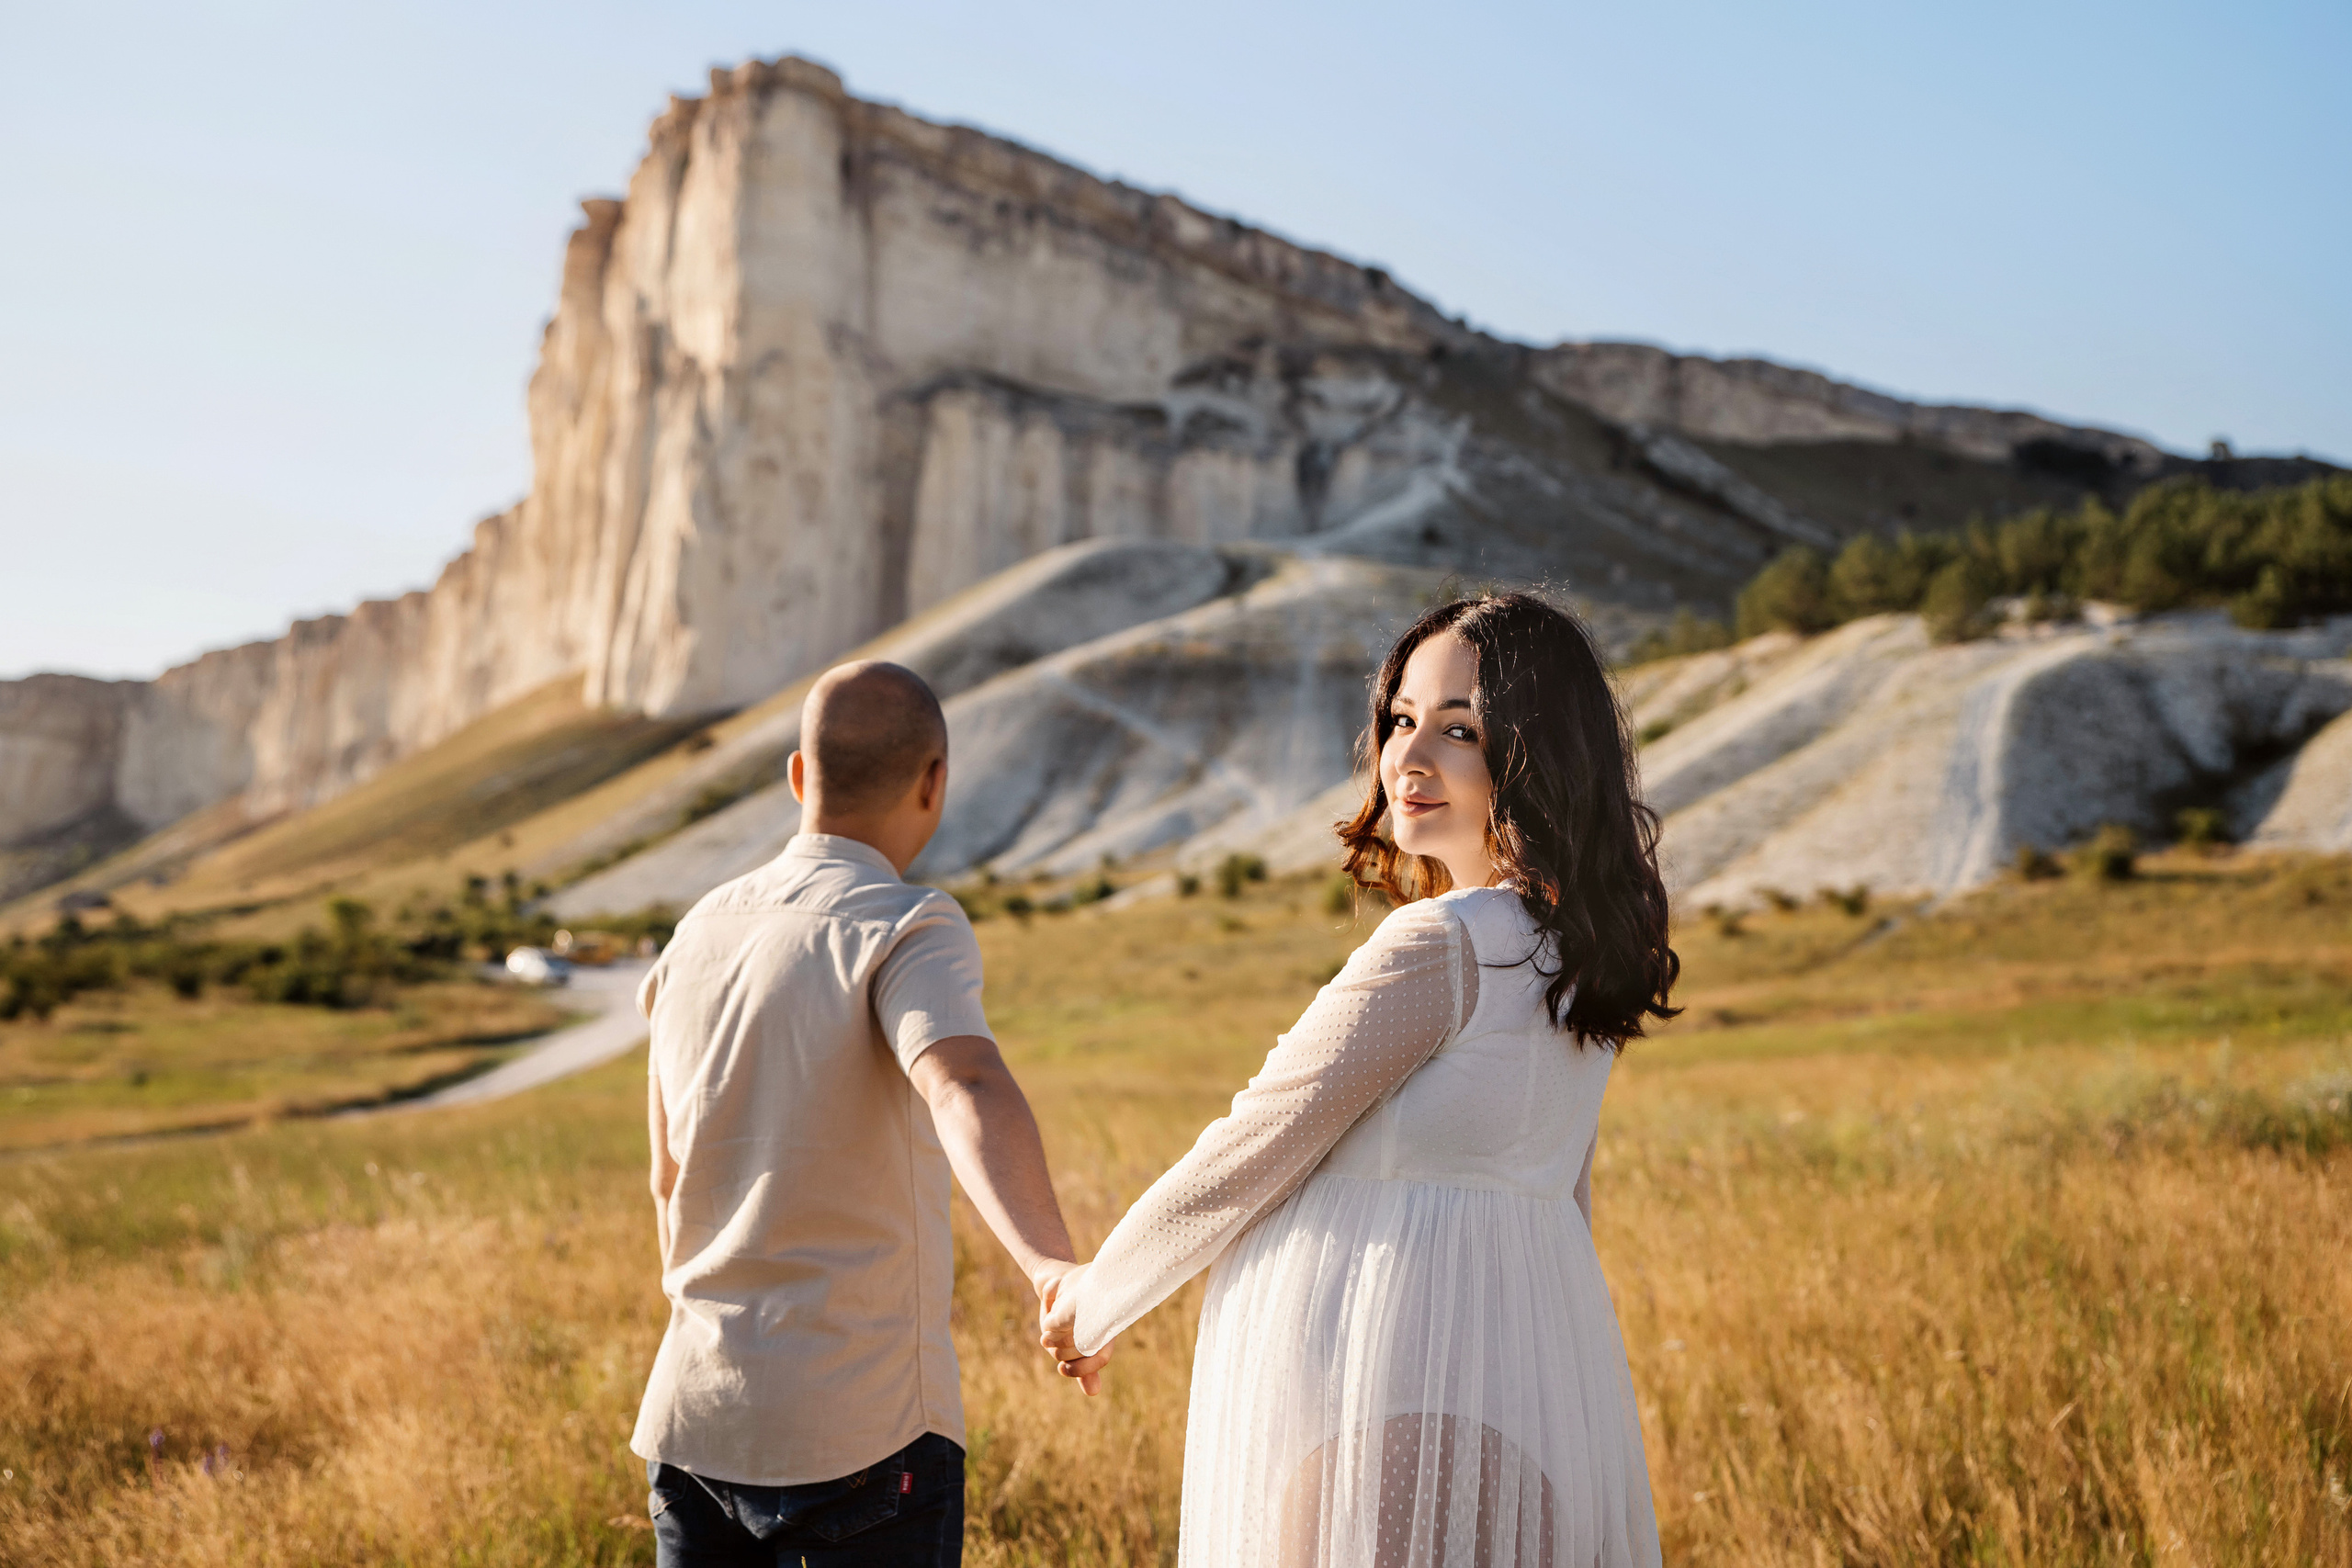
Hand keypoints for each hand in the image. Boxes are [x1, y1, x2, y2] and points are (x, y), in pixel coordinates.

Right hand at [1038, 1264, 1112, 1395]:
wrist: (1061, 1285)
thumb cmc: (1072, 1319)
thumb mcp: (1075, 1347)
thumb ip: (1085, 1370)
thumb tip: (1094, 1392)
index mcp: (1106, 1333)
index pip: (1102, 1356)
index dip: (1083, 1368)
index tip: (1062, 1368)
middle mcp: (1101, 1319)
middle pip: (1084, 1346)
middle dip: (1065, 1352)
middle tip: (1051, 1347)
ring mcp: (1090, 1303)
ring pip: (1072, 1332)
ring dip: (1056, 1338)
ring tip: (1048, 1336)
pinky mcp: (1074, 1287)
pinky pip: (1061, 1310)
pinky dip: (1051, 1320)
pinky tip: (1048, 1320)